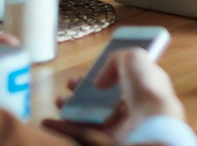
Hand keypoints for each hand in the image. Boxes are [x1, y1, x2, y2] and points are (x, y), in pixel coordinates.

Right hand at [45, 50, 184, 144]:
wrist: (148, 125)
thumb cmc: (147, 89)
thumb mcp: (135, 58)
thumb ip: (116, 59)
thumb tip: (100, 80)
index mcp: (145, 87)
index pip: (125, 79)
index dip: (107, 74)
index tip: (92, 70)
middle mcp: (132, 108)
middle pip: (103, 99)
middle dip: (84, 90)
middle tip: (71, 84)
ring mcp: (118, 127)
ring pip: (89, 117)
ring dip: (71, 108)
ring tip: (59, 100)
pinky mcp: (105, 142)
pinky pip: (79, 134)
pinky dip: (61, 128)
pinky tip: (48, 121)